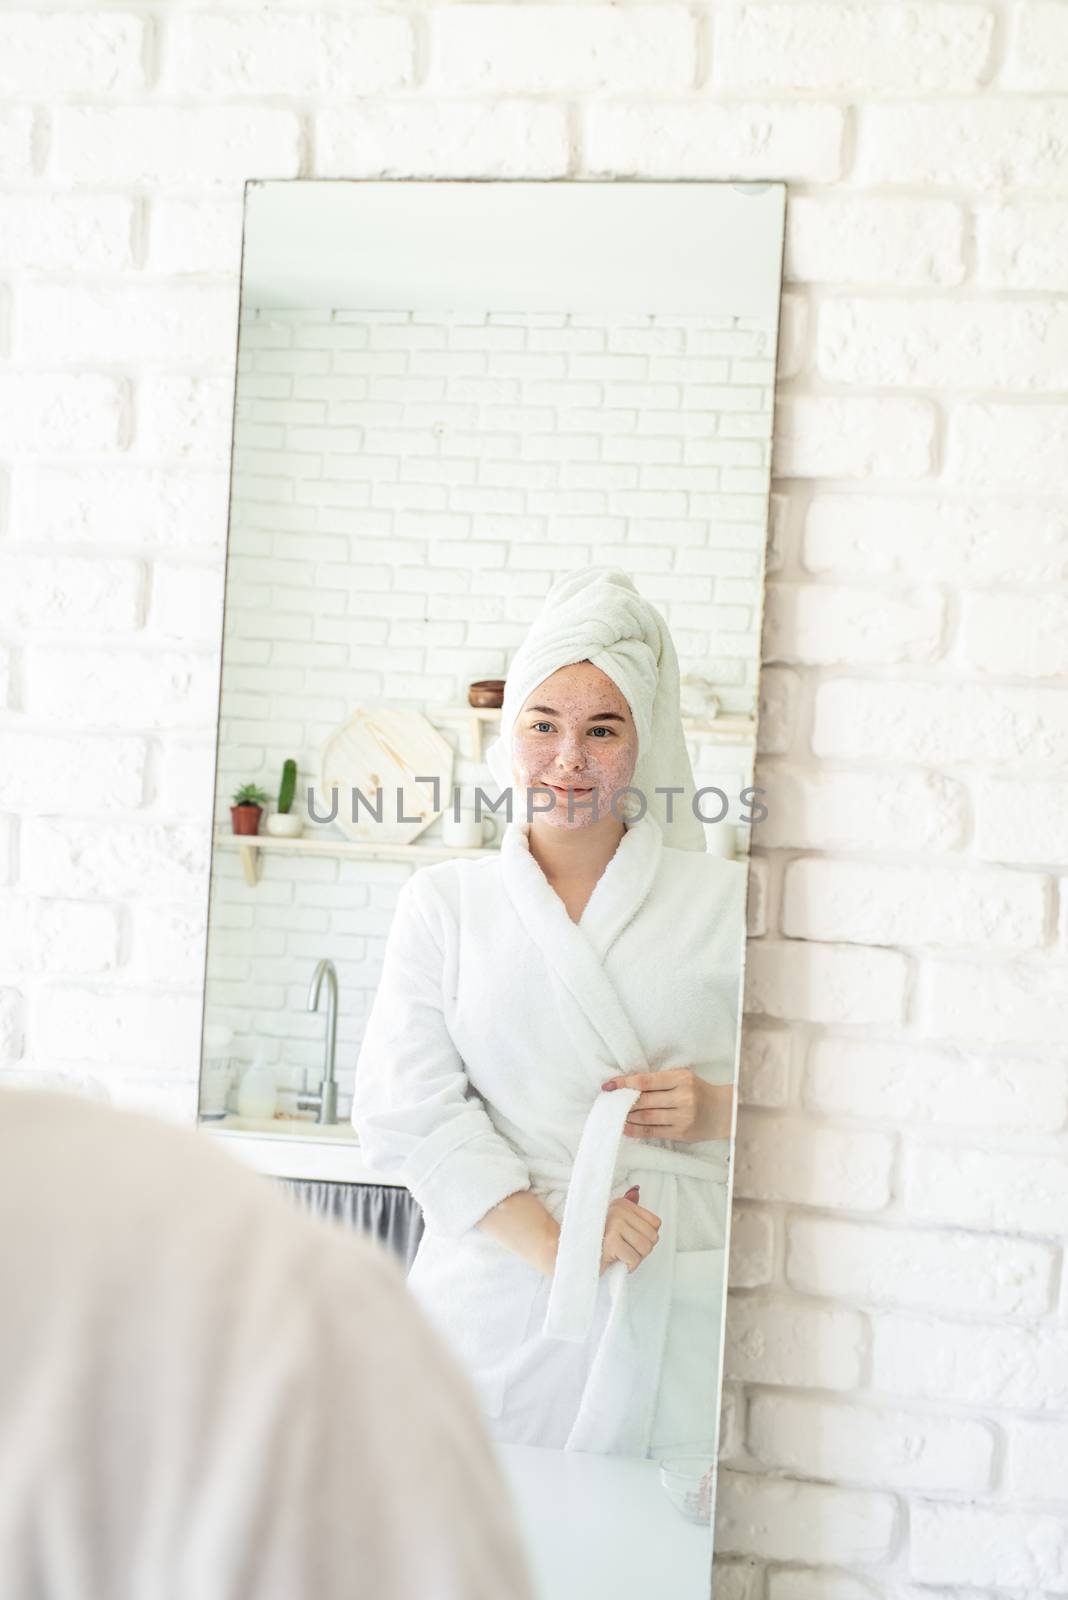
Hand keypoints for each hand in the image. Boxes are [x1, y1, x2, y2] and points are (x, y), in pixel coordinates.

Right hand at [600, 1184, 660, 1274]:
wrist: (579, 1258)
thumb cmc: (600, 1244)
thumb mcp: (617, 1224)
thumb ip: (630, 1212)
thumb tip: (636, 1189)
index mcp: (622, 1204)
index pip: (655, 1223)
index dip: (646, 1238)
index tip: (629, 1241)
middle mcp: (618, 1210)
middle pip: (653, 1236)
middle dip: (641, 1250)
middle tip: (624, 1251)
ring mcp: (614, 1224)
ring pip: (645, 1247)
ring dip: (635, 1259)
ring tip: (620, 1255)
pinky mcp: (611, 1241)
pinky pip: (634, 1259)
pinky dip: (628, 1266)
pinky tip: (616, 1261)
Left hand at [601, 1070, 733, 1142]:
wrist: (723, 1111)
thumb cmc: (697, 1091)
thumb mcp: (682, 1078)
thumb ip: (659, 1082)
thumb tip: (627, 1087)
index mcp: (681, 1078)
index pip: (646, 1080)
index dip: (624, 1083)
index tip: (608, 1086)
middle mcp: (682, 1097)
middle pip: (644, 1101)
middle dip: (623, 1102)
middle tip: (609, 1102)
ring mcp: (683, 1117)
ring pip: (646, 1118)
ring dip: (627, 1117)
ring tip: (615, 1115)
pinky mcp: (681, 1133)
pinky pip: (653, 1132)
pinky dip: (636, 1130)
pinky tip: (625, 1128)